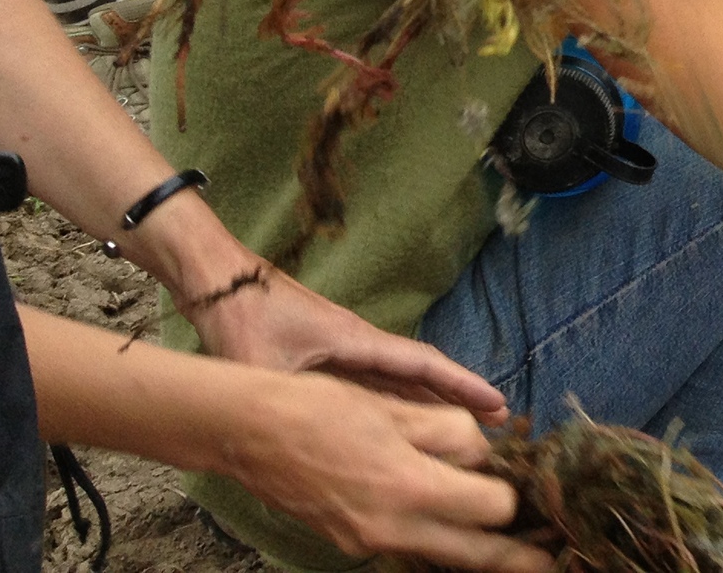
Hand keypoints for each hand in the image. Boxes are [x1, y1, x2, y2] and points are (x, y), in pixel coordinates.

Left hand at [187, 257, 508, 419]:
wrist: (222, 282)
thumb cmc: (245, 318)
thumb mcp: (262, 366)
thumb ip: (289, 401)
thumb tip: (304, 439)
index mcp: (356, 342)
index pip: (422, 365)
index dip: (461, 385)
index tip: (497, 402)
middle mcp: (361, 344)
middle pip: (422, 372)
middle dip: (460, 396)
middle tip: (500, 420)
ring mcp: (346, 348)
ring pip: (401, 379)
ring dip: (433, 400)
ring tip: (466, 426)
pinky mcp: (328, 354)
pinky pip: (376, 382)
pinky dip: (402, 399)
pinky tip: (408, 420)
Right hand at [229, 374, 546, 572]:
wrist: (252, 433)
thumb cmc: (325, 408)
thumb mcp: (399, 408)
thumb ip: (452, 435)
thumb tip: (486, 455)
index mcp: (410, 487)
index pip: (492, 509)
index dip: (514, 492)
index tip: (528, 480)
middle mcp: (392, 528)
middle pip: (475, 556)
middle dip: (519, 558)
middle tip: (557, 559)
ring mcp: (369, 543)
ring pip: (443, 559)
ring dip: (481, 555)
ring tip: (518, 550)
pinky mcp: (353, 543)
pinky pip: (412, 550)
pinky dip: (441, 544)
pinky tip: (459, 529)